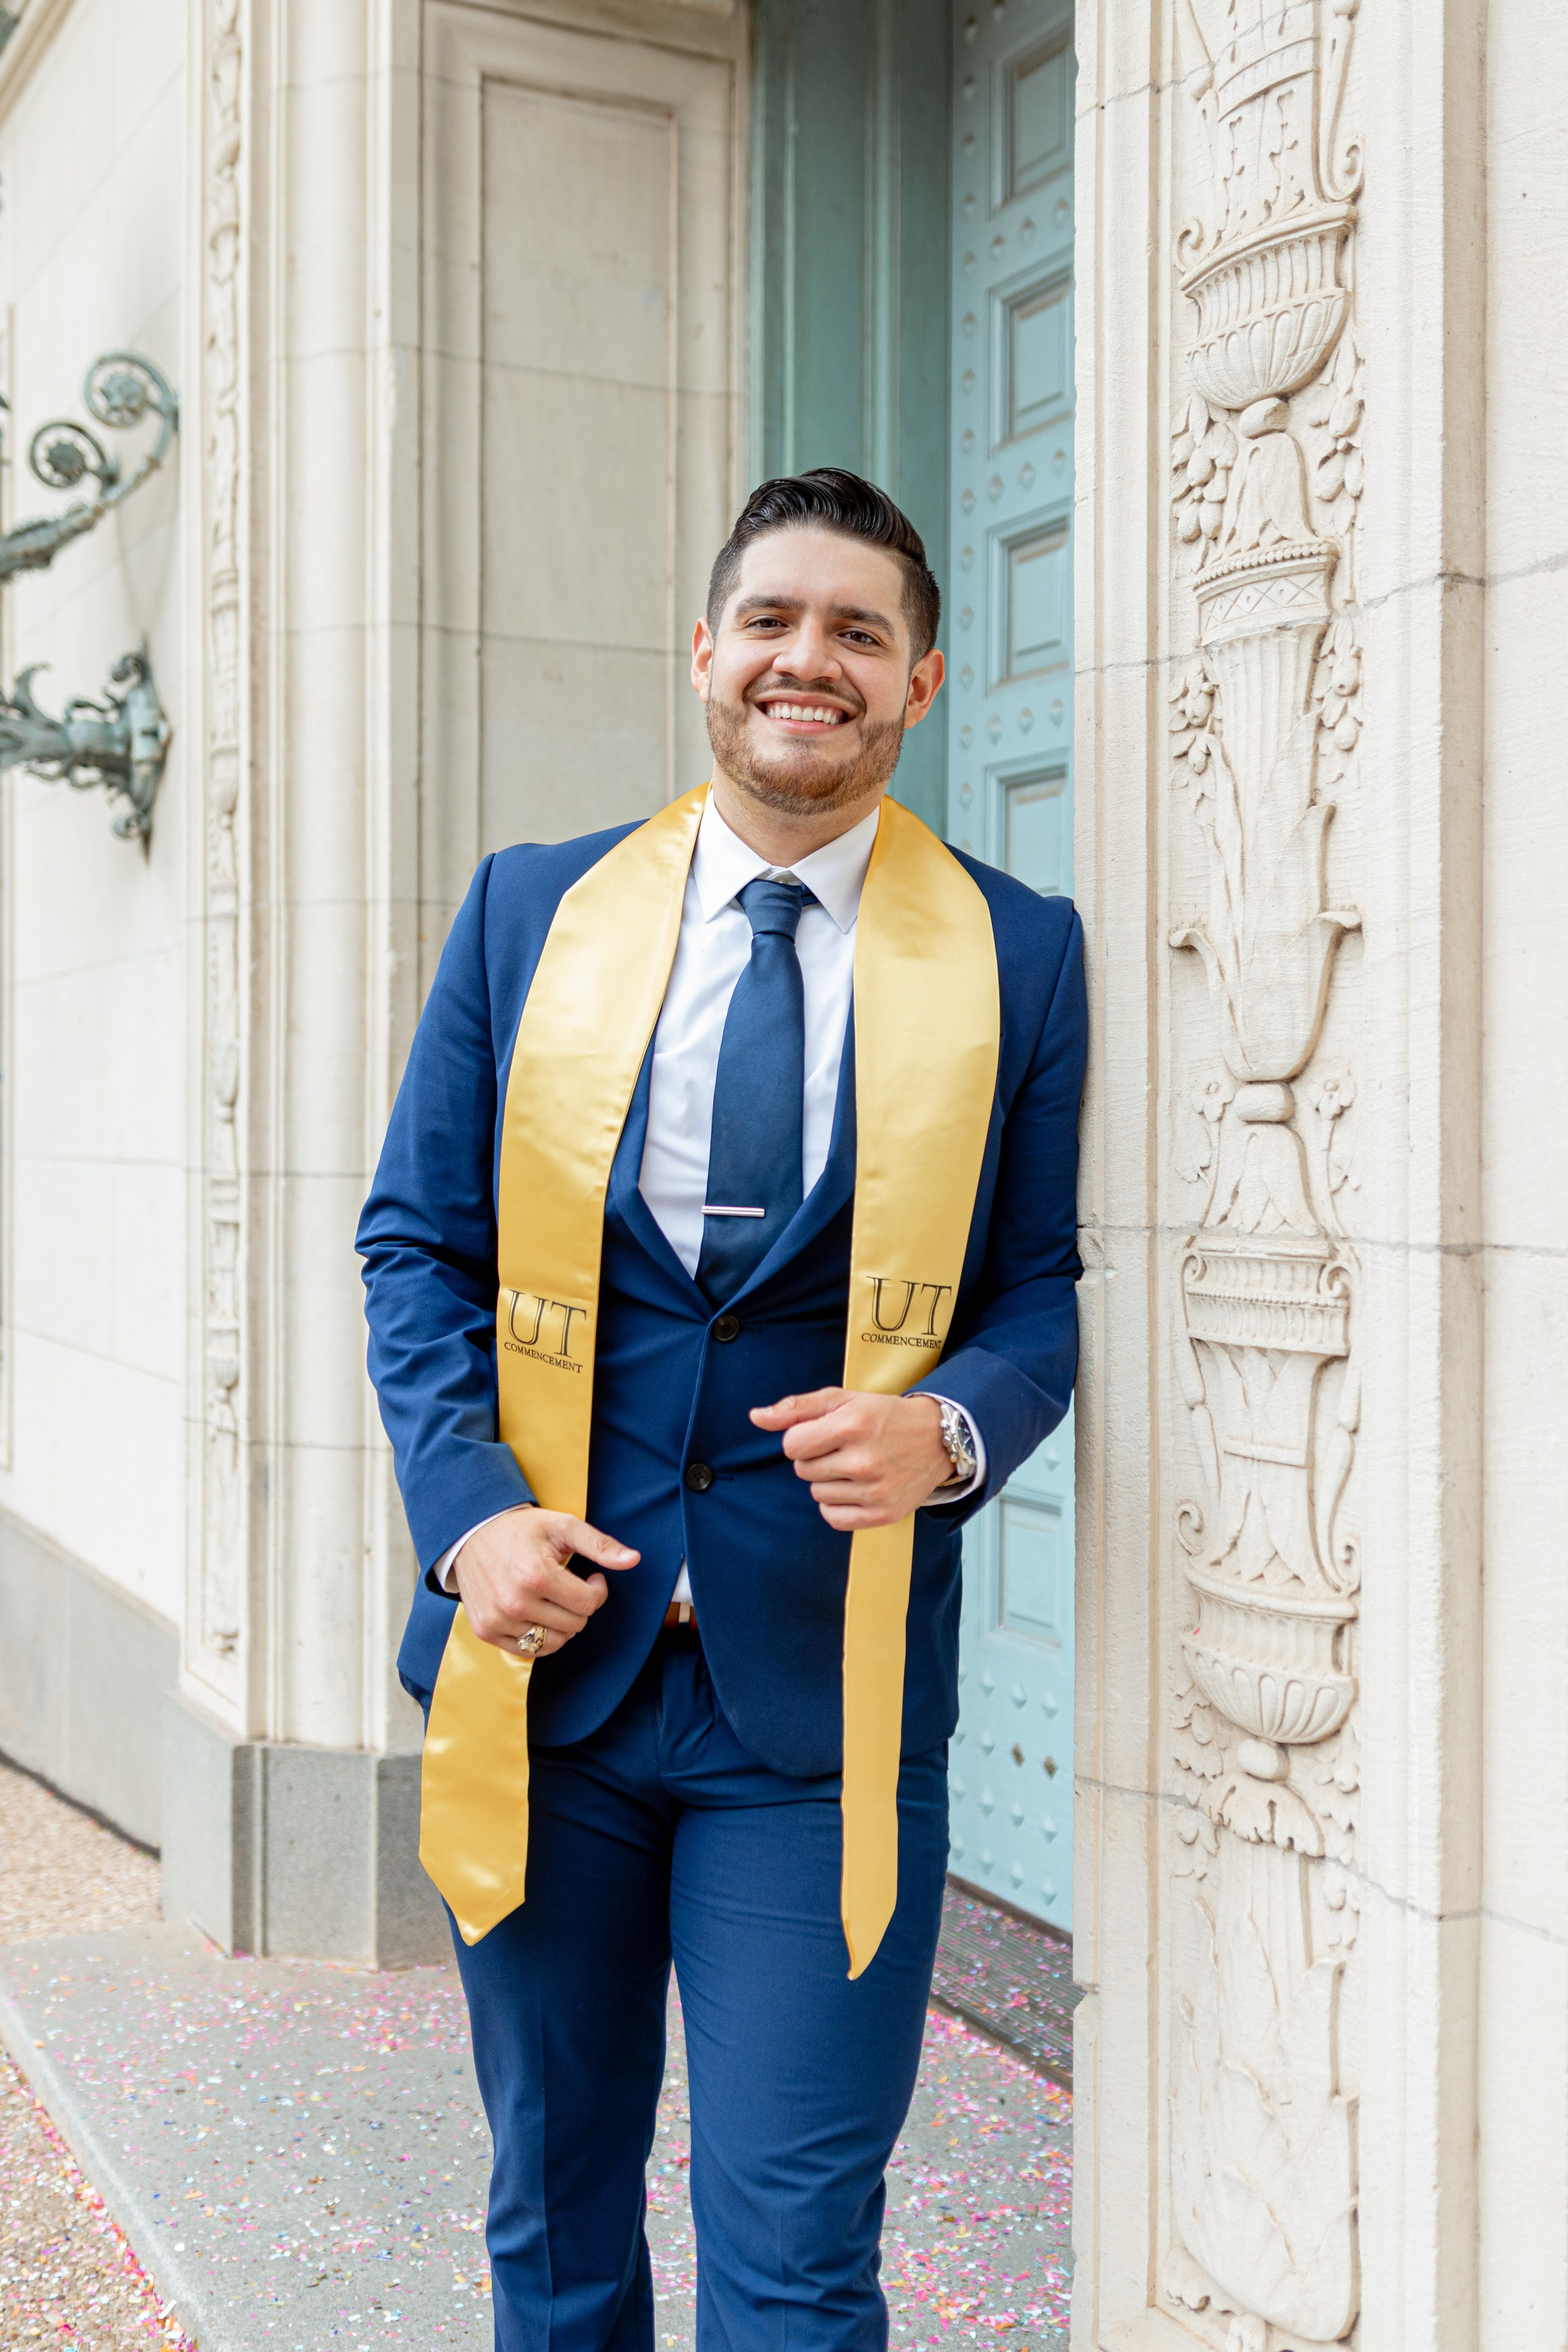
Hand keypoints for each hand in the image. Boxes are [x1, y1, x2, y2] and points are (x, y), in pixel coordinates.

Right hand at [452, 1507, 638, 1657]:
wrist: (471, 1533)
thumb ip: (600, 1545)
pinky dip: (540, 1636)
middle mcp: (514, 1603)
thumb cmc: (521, 1529)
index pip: (588, 1604)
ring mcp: (497, 1620)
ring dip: (562, 1623)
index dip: (597, 1589)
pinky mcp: (486, 1631)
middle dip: (580, 1606)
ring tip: (553, 1598)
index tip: (589, 1576)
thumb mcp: (563, 1526)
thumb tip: (634, 1560)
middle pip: (574, 1625)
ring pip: (554, 1643)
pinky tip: (537, 1611)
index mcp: (535, 1575)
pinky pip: (529, 1650)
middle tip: (569, 1585)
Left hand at [749, 1388, 952, 1530]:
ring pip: (816, 1494)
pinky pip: (833, 1518)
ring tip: (854, 1466)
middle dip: (816, 1458)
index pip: (792, 1445)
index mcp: (852, 1425)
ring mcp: (875, 1491)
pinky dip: (837, 1506)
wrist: (938, 1439)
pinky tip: (855, 1488)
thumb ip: (796, 1407)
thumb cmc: (884, 1416)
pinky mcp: (883, 1514)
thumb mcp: (843, 1399)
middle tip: (844, 1448)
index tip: (823, 1433)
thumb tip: (755, 1417)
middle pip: (802, 1470)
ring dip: (828, 1481)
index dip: (802, 1438)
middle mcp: (864, 1460)